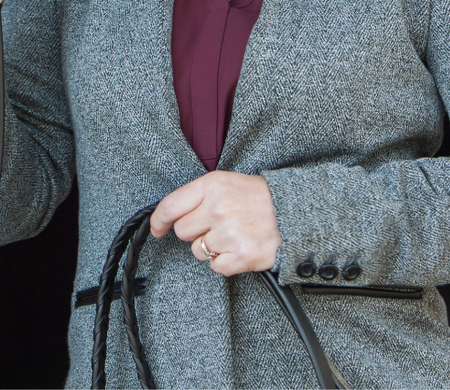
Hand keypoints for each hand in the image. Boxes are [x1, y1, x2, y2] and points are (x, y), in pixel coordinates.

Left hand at [151, 171, 279, 275]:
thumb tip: (167, 217)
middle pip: (182, 231)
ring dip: (211, 248)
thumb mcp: (225, 182)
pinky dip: (225, 262)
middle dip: (194, 231)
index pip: (170, 206)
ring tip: (232, 235)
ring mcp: (229, 233)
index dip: (159, 220)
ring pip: (197, 251)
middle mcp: (218, 209)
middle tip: (214, 225)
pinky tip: (238, 247)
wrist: (292, 212)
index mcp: (212, 186)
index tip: (157, 228)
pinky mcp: (241, 256)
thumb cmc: (257, 197)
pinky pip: (215, 267)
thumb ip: (197, 196)